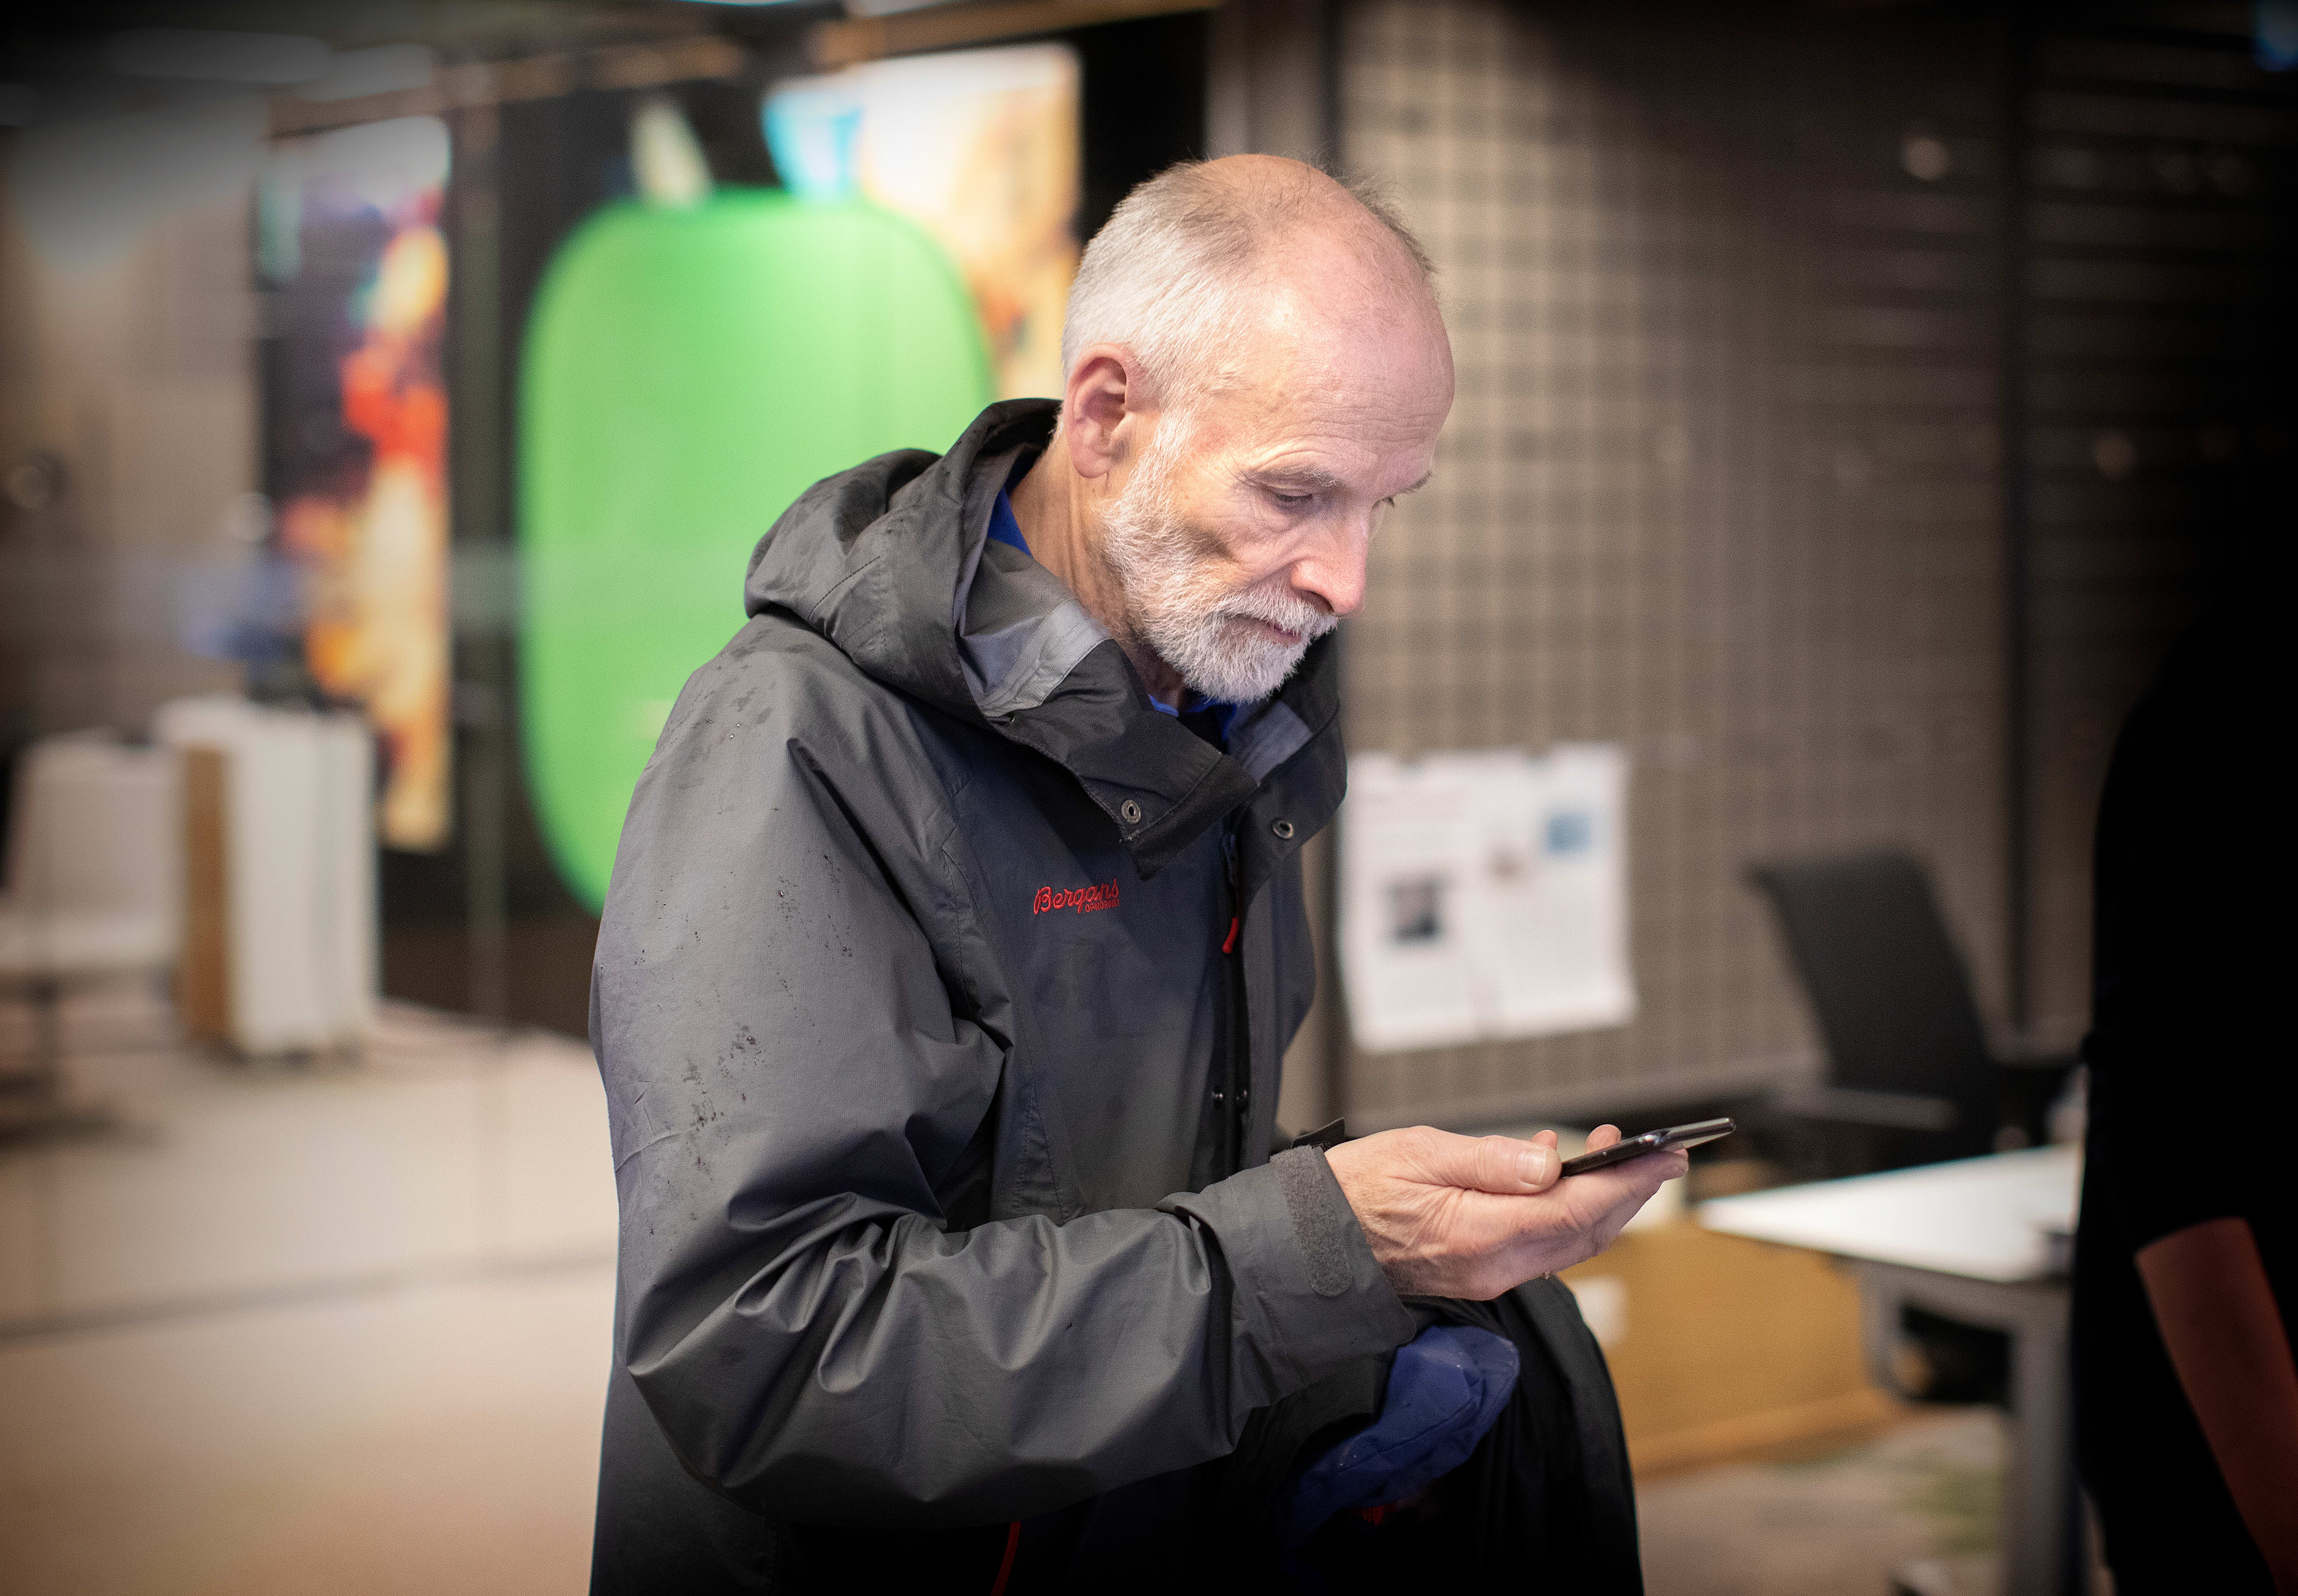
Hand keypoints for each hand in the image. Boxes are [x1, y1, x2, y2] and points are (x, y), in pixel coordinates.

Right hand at [1324, 1125, 1686, 1299]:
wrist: (1314, 1240)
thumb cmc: (1356, 1189)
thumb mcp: (1419, 1152)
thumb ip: (1489, 1160)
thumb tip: (1551, 1163)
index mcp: (1480, 1236)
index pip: (1576, 1212)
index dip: (1627, 1184)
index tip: (1665, 1157)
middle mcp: (1493, 1268)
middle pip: (1585, 1233)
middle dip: (1628, 1192)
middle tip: (1659, 1154)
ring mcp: (1488, 1277)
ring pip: (1569, 1243)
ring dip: (1601, 1201)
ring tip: (1614, 1154)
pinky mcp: (1481, 1274)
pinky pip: (1540, 1245)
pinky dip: (1565, 1213)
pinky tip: (1555, 1174)